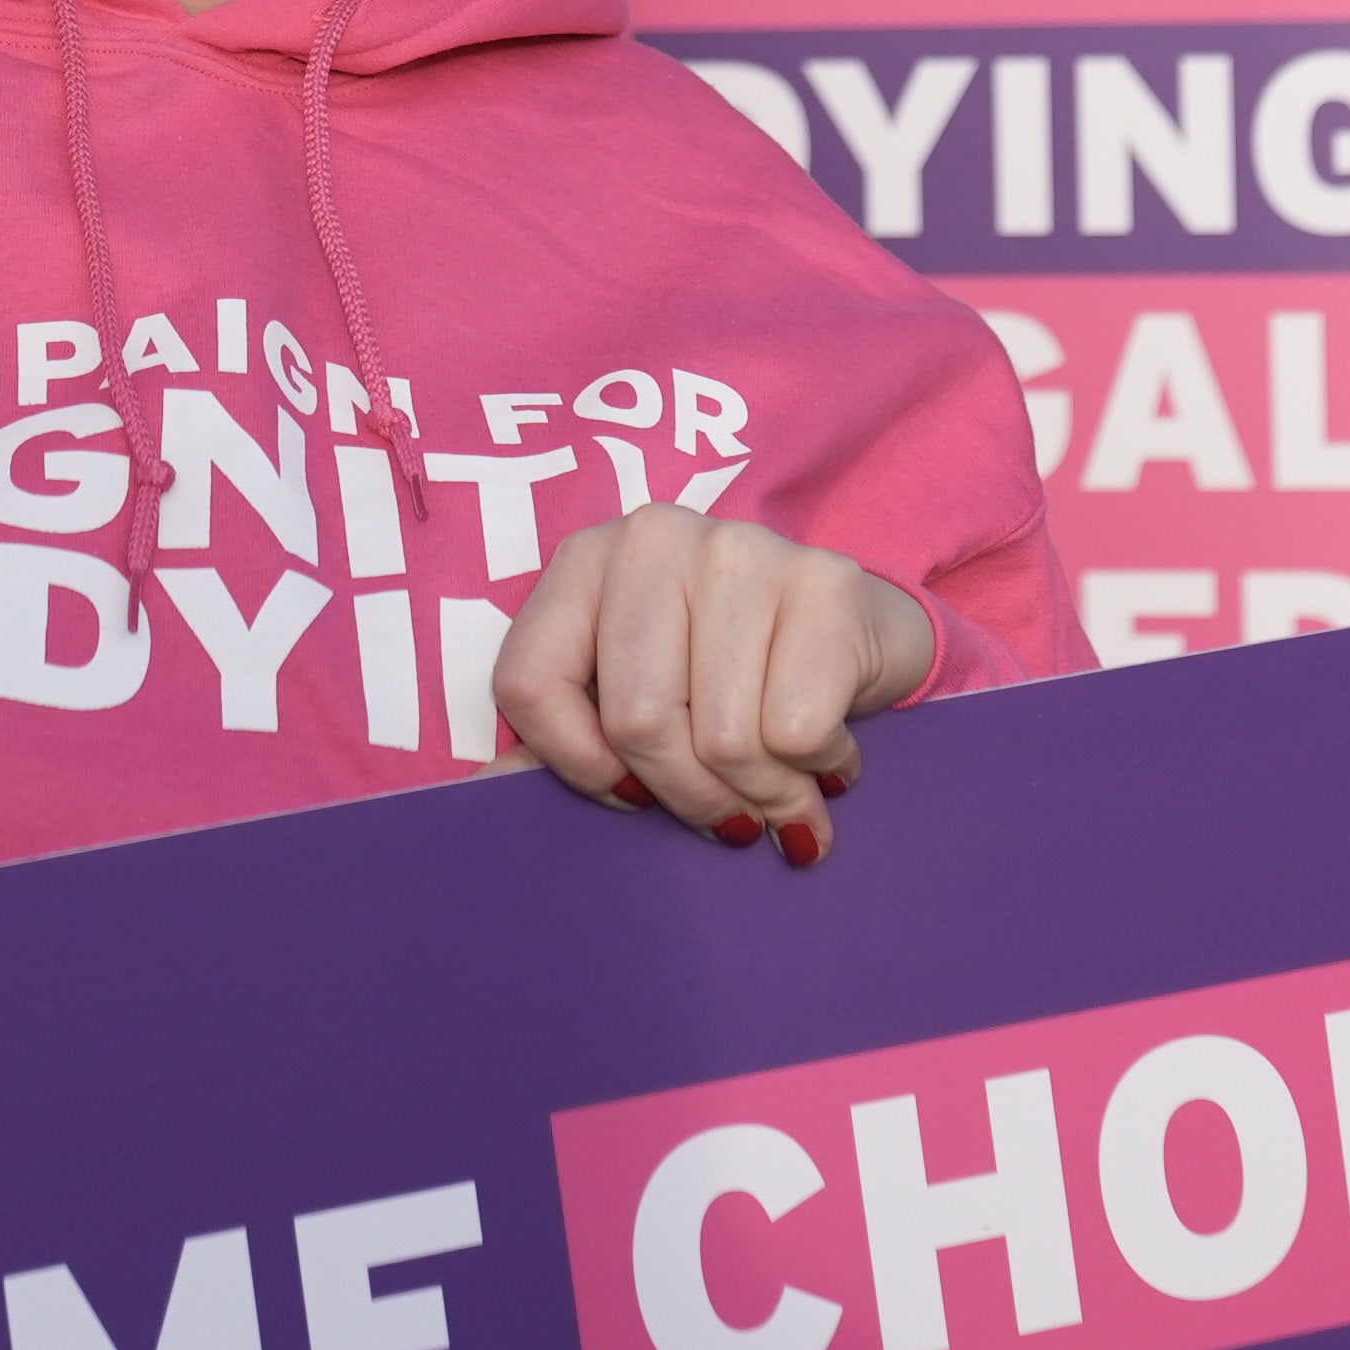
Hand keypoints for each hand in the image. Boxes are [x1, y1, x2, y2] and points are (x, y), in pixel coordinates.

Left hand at [496, 508, 939, 861]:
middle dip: (688, 798)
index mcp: (584, 560)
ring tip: (781, 783)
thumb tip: (486, 795)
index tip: (629, 790)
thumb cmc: (728, 686)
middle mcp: (653, 537)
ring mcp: (743, 547)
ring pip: (723, 739)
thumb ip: (560, 745)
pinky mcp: (826, 582)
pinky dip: (818, 768)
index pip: (528, 683)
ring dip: (762, 795)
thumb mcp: (628, 704)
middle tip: (727, 813)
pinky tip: (826, 747)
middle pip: (635, 722)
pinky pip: (797, 732)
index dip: (577, 766)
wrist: (862, 643)